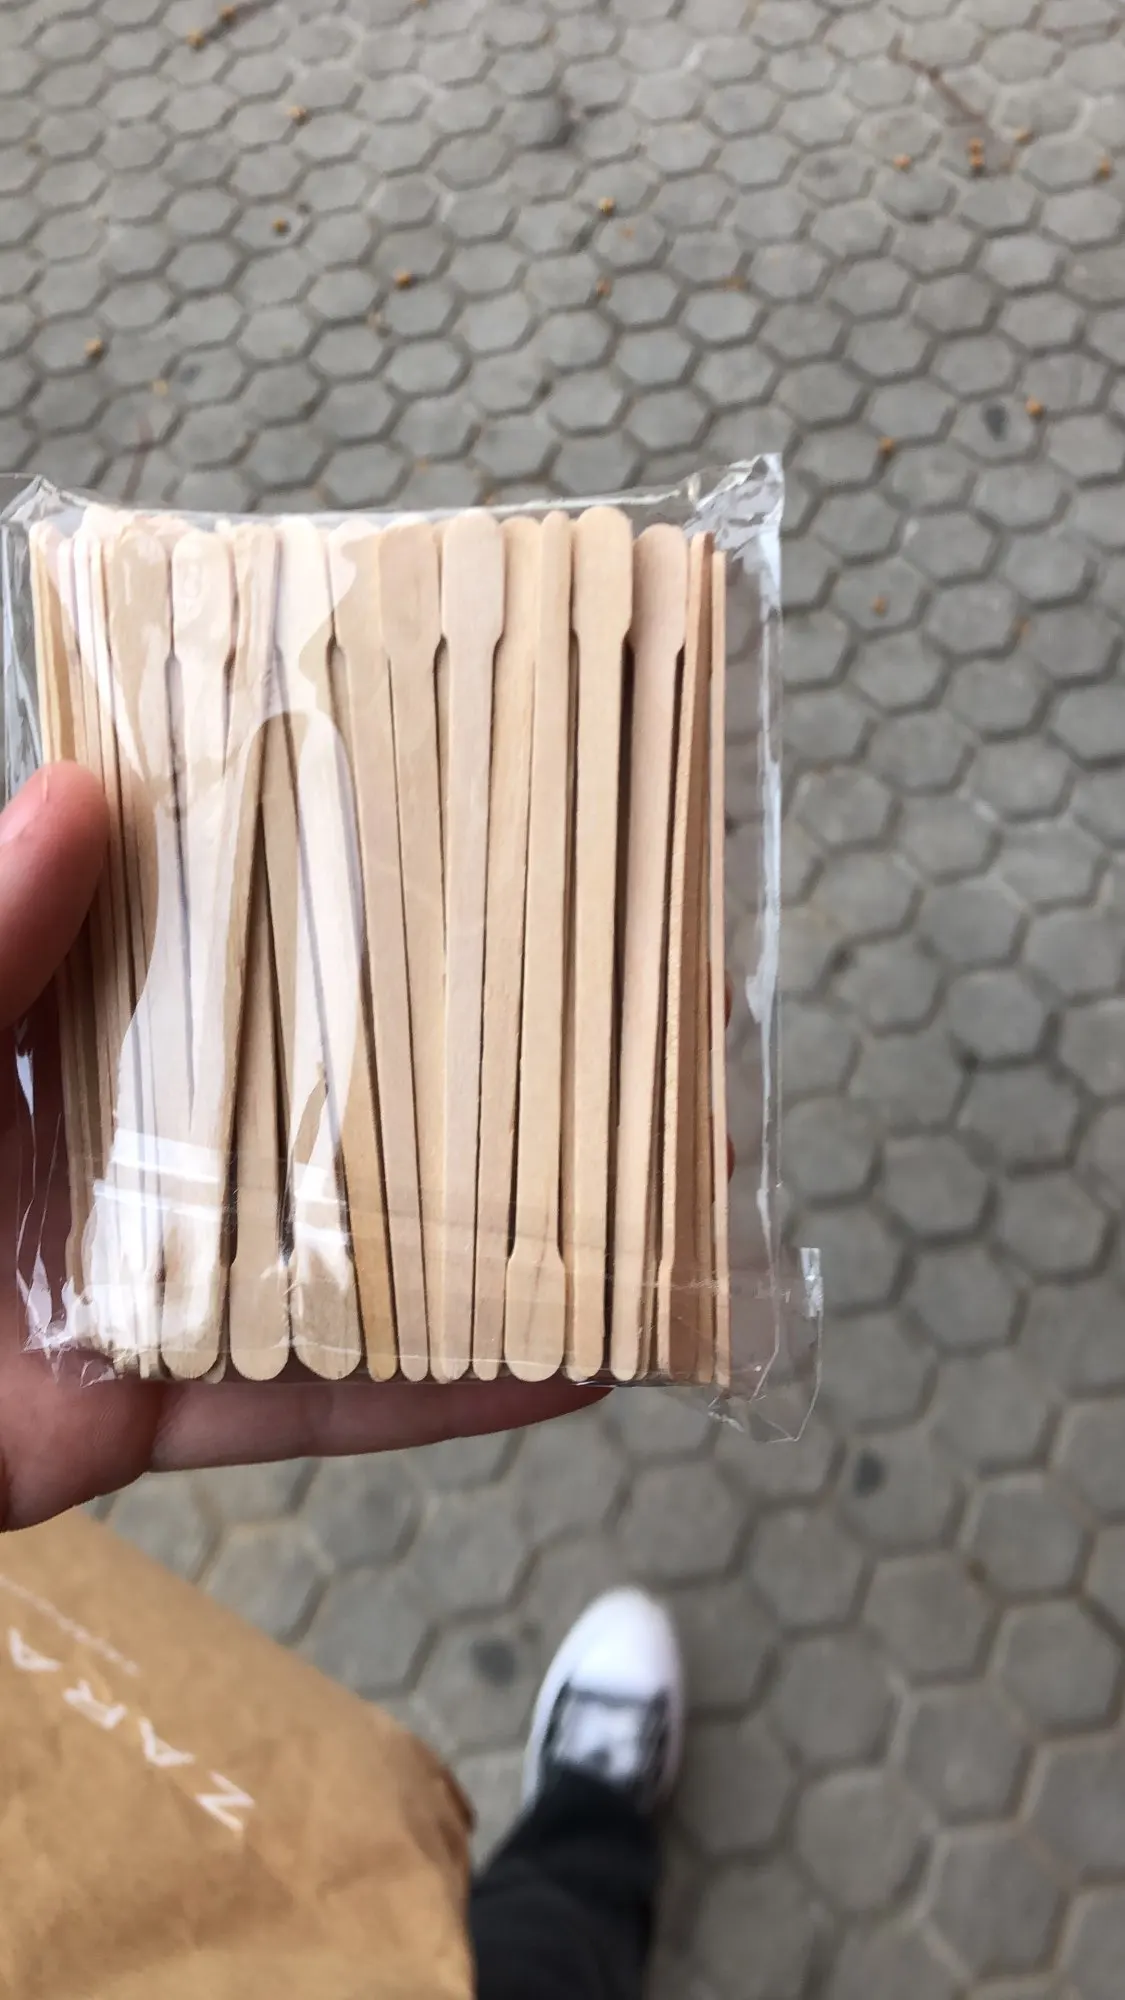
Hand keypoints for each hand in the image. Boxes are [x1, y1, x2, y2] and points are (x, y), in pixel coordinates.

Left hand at [0, 765, 600, 1531]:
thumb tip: (83, 789)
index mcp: (42, 1009)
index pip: (209, 910)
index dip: (327, 854)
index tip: (462, 799)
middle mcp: (106, 1123)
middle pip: (310, 1068)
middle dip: (465, 1036)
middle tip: (620, 987)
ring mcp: (132, 1261)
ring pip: (343, 1234)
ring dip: (503, 1215)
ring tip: (664, 1177)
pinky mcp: (138, 1405)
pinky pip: (305, 1398)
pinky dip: (443, 1391)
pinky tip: (588, 1363)